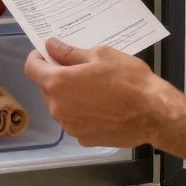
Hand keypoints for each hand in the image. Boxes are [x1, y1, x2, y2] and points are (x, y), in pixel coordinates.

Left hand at [24, 38, 184, 147]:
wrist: (153, 113)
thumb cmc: (129, 80)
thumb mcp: (101, 55)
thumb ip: (70, 53)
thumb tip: (52, 46)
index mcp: (58, 83)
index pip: (32, 68)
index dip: (37, 57)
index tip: (48, 53)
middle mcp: (58, 107)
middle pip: (45, 88)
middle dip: (55, 76)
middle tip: (78, 69)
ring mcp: (70, 126)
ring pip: (59, 106)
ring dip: (68, 96)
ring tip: (93, 89)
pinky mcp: (83, 138)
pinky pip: (74, 121)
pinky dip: (81, 113)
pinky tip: (101, 107)